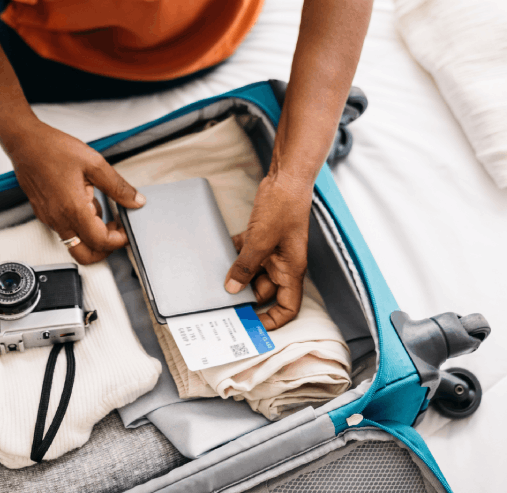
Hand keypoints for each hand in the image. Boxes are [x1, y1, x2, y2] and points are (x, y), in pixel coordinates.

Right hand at [5, 120, 144, 263]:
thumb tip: (135, 201)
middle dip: (105, 249)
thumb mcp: (94, 164)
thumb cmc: (53, 149)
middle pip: (85, 255)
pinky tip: (87, 203)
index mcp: (74, 209)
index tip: (127, 230)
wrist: (25, 143)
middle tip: (117, 231)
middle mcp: (59, 219)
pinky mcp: (44, 214)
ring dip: (93, 235)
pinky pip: (65, 229)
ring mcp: (49, 219)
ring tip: (104, 211)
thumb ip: (118, 186)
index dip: (119, 240)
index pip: (101, 241)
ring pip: (75, 243)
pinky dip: (80, 225)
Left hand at [225, 172, 312, 329]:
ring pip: (253, 273)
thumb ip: (245, 266)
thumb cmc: (283, 208)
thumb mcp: (261, 241)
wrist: (286, 179)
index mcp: (291, 270)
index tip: (253, 326)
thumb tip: (233, 289)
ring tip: (216, 284)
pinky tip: (218, 255)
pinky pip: (246, 254)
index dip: (273, 321)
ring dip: (237, 276)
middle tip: (223, 305)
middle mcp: (283, 264)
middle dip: (246, 298)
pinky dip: (233, 256)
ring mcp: (273, 251)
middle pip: (265, 292)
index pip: (287, 307)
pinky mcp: (262, 238)